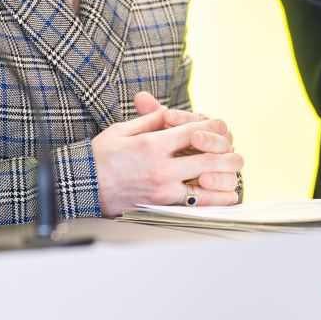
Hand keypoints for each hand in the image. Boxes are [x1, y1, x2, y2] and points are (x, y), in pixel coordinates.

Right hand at [91, 96, 242, 215]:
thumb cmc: (100, 156)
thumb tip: (170, 114)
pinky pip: (196, 204)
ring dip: (226, 177)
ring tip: (236, 172)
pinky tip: (226, 196)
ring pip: (206, 183)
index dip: (213, 126)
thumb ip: (150, 120)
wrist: (84, 186)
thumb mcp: (122, 129)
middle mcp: (162, 167)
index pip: (194, 131)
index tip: (221, 126)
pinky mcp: (161, 205)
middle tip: (236, 152)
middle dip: (226, 153)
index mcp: (153, 143)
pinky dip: (215, 200)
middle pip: (207, 158)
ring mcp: (163, 188)